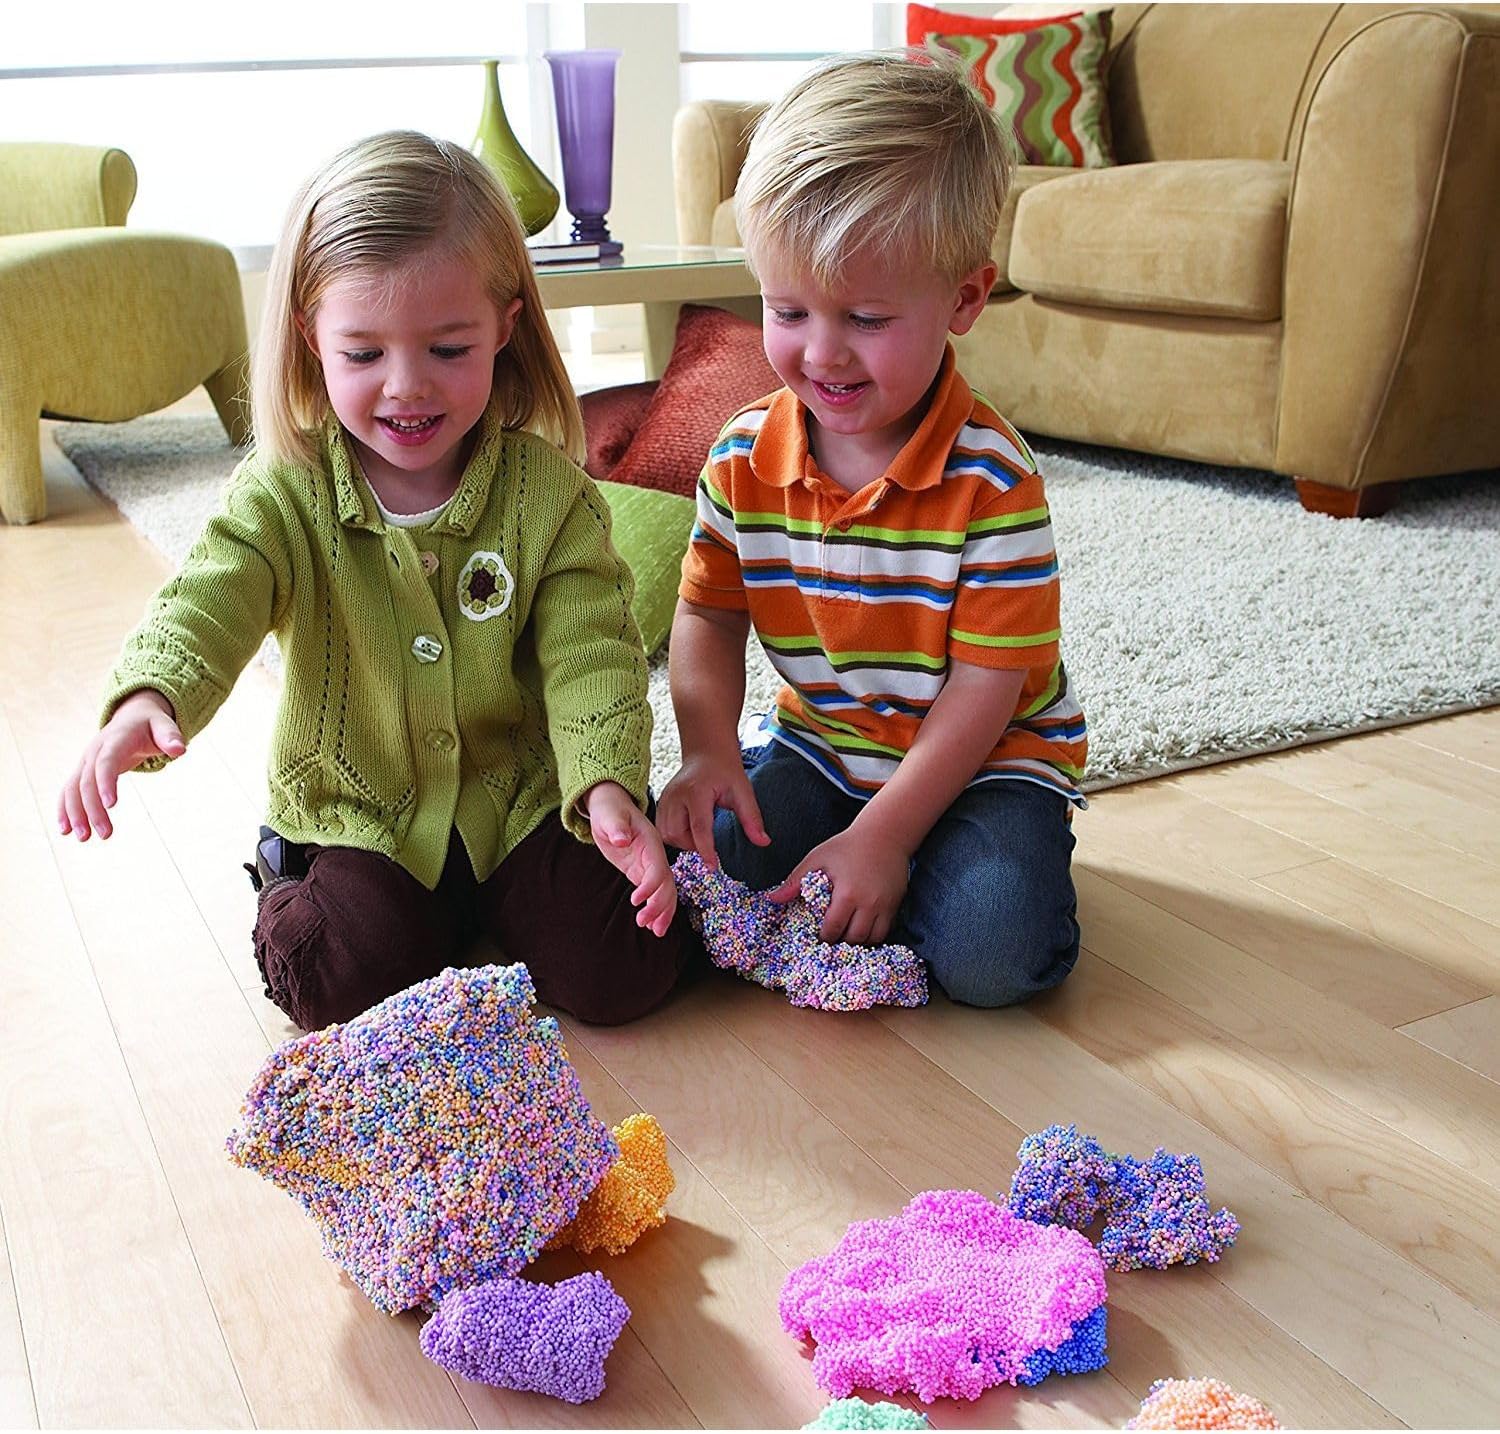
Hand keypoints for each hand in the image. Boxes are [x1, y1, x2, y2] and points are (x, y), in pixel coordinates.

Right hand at [58, 689, 184, 841]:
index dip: (106, 783)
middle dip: (93, 809)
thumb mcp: (164, 726)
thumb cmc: (151, 725)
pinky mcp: (83, 771)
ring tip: (85, 838)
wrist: (131, 718)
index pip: (106, 763)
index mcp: (115, 740)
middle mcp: (94, 751)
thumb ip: (171, 737)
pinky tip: (66, 831)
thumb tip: (179, 750)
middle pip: (87, 782)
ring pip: (73, 789)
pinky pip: (68, 791)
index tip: (111, 806)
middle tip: (105, 834)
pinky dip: (64, 809)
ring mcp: (86, 761)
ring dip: (75, 813)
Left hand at [586, 781, 678, 937]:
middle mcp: (655, 855)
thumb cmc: (609, 809)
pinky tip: (653, 925)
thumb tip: (621, 839)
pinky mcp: (641, 871)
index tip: (636, 900)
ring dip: (663, 912)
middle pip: (666, 884)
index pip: (657, 867)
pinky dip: (656, 908)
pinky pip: (654, 893)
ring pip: (665, 892)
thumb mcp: (609, 815)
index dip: (651, 885)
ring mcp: (650, 864)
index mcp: (651, 842)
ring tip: (655, 931)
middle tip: (644, 922)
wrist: (610, 806)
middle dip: (659, 905)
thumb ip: (616, 826)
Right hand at [655, 753, 769, 868]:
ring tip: (699, 834)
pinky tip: (688, 830)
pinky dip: (674, 836)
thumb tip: (764, 842)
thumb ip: (752, 818)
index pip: (699, 827)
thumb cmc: (725, 771)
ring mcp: (665, 798)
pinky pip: (662, 828)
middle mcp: (676, 795)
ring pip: (666, 834)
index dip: (705, 850)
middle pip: (677, 833)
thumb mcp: (743, 791)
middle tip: (709, 842)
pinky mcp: (660, 802)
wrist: (706, 753)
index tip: (713, 867)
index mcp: (696, 791)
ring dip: (682, 842)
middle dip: (693, 845)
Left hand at [768, 824, 910, 944]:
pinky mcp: (896, 905)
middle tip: (830, 939)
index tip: (816, 937)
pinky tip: (861, 928)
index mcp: (847, 894)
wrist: (885, 835)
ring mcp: (885, 906)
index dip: (823, 938)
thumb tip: (773, 899)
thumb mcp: (818, 858)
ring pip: (871, 939)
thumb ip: (796, 881)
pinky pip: (885, 931)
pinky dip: (873, 934)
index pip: (833, 929)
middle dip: (840, 942)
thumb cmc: (847, 846)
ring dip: (857, 941)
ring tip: (845, 935)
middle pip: (853, 939)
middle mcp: (869, 904)